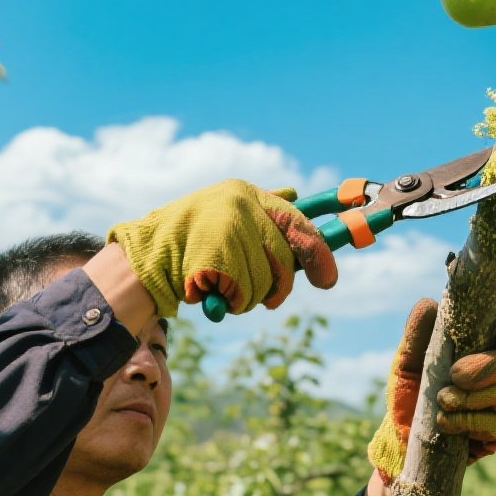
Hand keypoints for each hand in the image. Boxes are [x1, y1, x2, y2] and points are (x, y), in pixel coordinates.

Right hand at [107, 180, 337, 317]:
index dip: (327, 227)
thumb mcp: (223, 213)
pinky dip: (234, 302)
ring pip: (271, 277)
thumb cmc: (185, 241)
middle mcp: (240, 205)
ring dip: (256, 294)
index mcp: (244, 193)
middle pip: (293, 247)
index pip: (296, 213)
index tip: (355, 223)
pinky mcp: (218, 255)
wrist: (140, 259)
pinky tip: (215, 294)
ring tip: (231, 289)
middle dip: (303, 272)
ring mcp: (229, 228)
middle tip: (323, 283)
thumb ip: (260, 207)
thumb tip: (296, 193)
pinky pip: (247, 292)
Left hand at [367, 298, 495, 481]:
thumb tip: (429, 304)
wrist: (403, 437)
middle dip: (486, 367)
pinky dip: (472, 422)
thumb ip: (416, 334)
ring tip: (442, 403)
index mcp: (482, 343)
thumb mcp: (406, 362)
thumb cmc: (410, 391)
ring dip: (472, 398)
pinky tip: (449, 424)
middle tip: (454, 375)